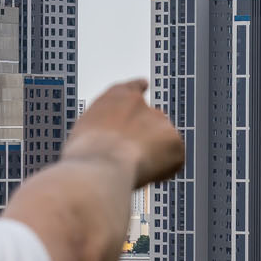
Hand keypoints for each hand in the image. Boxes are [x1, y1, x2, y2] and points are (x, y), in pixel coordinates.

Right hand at [67, 79, 183, 187]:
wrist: (101, 164)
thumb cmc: (87, 154)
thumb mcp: (85, 133)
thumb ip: (104, 131)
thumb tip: (111, 145)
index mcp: (116, 97)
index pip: (133, 87)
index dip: (138, 89)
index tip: (143, 85)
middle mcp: (141, 104)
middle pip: (152, 121)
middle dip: (146, 139)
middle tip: (131, 159)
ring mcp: (160, 121)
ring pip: (163, 143)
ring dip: (153, 155)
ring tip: (132, 169)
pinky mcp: (175, 142)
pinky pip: (173, 161)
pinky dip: (163, 171)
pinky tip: (145, 175)